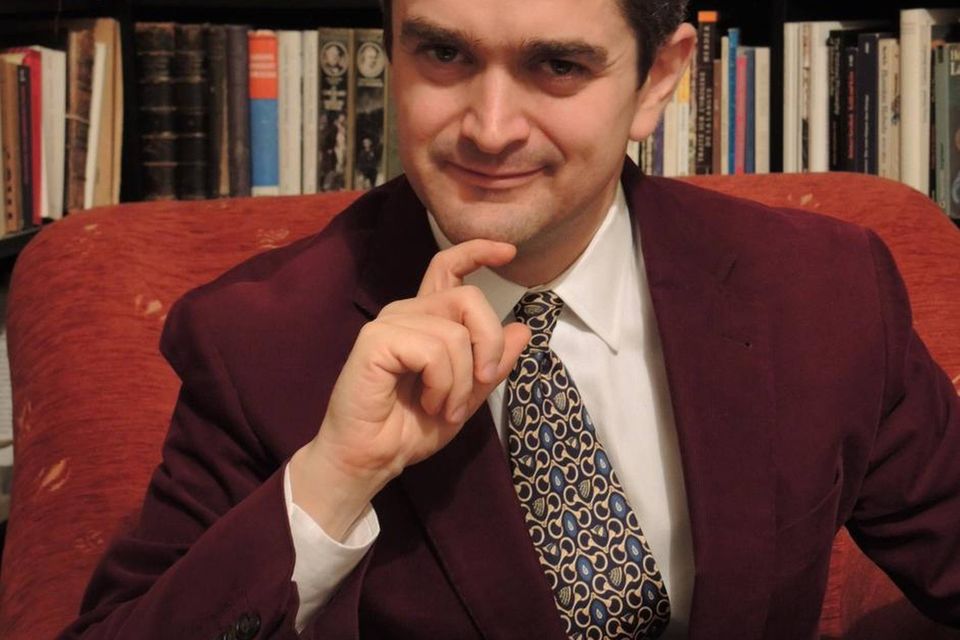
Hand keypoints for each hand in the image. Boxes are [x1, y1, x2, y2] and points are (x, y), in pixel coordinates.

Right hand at [290, 240, 530, 538]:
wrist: (371, 459)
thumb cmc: (409, 429)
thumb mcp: (467, 397)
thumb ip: (492, 364)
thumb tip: (522, 329)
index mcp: (426, 320)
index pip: (448, 268)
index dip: (478, 252)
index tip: (509, 253)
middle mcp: (407, 313)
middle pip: (468, 298)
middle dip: (488, 343)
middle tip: (480, 383)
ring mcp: (389, 323)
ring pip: (455, 332)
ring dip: (461, 381)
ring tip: (443, 407)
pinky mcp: (376, 341)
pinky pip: (434, 350)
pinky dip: (442, 383)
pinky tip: (427, 402)